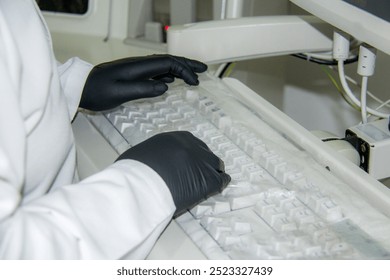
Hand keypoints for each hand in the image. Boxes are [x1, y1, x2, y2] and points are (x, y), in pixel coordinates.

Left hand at [80, 55, 206, 110]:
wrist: (80, 87)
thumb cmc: (97, 91)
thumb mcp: (120, 93)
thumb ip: (143, 89)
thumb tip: (165, 88)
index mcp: (139, 67)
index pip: (168, 64)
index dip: (184, 70)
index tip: (195, 81)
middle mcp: (139, 65)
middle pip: (168, 61)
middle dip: (187, 64)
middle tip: (203, 70)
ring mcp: (136, 69)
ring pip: (163, 66)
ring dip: (180, 69)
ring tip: (192, 76)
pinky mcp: (133, 75)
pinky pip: (155, 72)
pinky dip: (168, 75)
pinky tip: (170, 82)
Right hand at [116, 131, 230, 215]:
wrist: (141, 185)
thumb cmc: (134, 171)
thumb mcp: (141, 154)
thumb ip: (152, 154)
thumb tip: (149, 161)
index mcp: (174, 138)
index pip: (189, 143)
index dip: (190, 153)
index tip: (189, 160)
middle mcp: (191, 146)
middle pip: (203, 151)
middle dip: (203, 160)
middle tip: (200, 170)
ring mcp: (201, 162)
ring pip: (214, 164)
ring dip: (213, 170)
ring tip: (213, 176)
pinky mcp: (207, 180)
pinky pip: (221, 179)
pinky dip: (221, 182)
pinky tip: (221, 184)